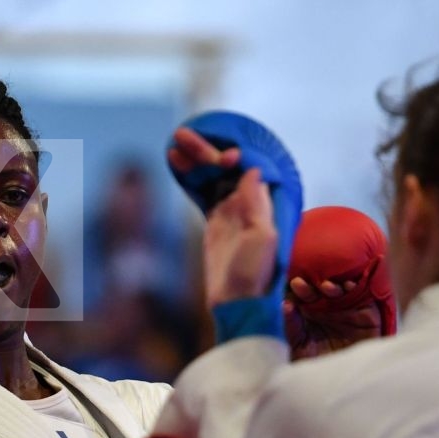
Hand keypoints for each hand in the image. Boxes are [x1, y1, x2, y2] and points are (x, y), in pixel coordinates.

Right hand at [169, 127, 278, 306]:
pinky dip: (189, 177)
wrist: (236, 301)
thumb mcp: (261, 238)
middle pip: (225, 166)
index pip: (246, 166)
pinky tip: (176, 162)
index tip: (220, 156)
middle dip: (205, 150)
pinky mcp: (214, 220)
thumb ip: (256, 204)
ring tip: (174, 145)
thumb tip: (252, 170)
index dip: (231, 155)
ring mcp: (230, 209)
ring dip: (194, 159)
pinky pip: (201, 191)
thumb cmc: (254, 273)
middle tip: (182, 135)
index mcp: (263, 203)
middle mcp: (248, 201)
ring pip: (211, 175)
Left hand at [285, 276, 385, 359]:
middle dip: (315, 284)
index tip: (295, 284)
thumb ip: (293, 327)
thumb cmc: (317, 368)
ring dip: (336, 284)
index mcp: (312, 313)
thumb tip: (286, 304)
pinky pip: (366, 296)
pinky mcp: (369, 315)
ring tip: (327, 287)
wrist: (340, 386)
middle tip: (310, 284)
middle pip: (323, 289)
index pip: (305, 295)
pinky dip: (359, 287)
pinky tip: (349, 285)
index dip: (300, 288)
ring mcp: (350, 309)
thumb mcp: (300, 348)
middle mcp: (330, 308)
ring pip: (344, 290)